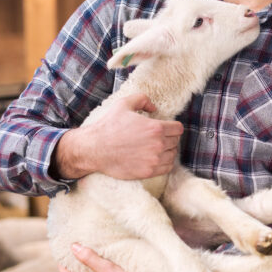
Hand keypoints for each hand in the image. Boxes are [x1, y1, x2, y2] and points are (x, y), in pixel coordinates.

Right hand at [53, 93, 183, 179]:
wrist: (94, 149)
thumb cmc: (108, 126)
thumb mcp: (124, 104)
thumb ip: (142, 99)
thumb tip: (154, 108)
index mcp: (155, 128)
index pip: (178, 129)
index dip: (173, 127)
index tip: (167, 128)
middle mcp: (158, 144)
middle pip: (176, 141)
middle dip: (169, 138)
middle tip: (159, 138)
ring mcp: (154, 159)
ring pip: (173, 155)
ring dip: (168, 151)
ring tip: (158, 148)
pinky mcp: (148, 171)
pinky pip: (167, 168)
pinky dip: (165, 163)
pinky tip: (157, 159)